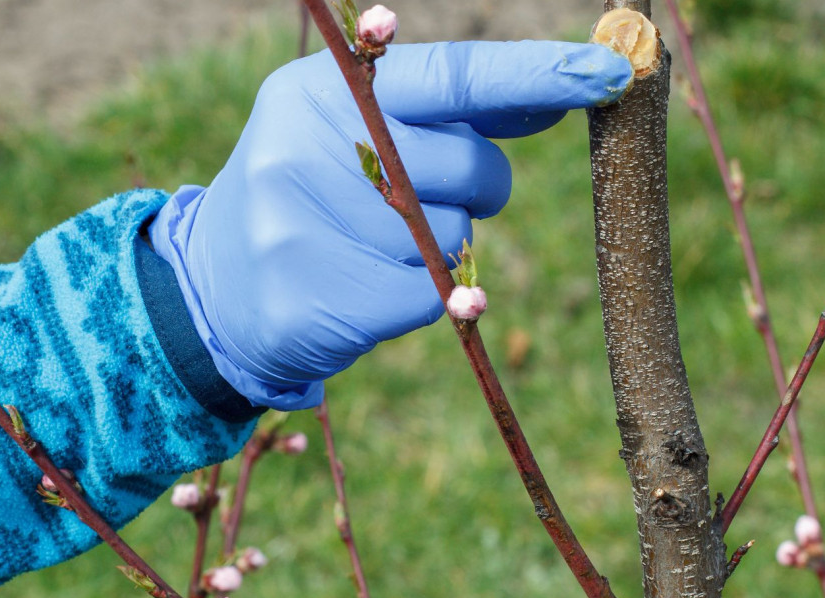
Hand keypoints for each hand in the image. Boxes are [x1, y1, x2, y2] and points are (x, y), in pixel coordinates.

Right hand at [150, 40, 631, 409]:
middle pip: (467, 166)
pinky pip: (427, 299)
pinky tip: (365, 287)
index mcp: (322, 90)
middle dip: (477, 186)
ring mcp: (298, 224)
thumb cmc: (316, 195)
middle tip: (425, 198)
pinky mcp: (310, 298)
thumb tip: (553, 97)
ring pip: (451, 238)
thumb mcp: (361, 132)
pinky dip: (419, 298)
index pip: (451, 75)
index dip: (536, 75)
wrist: (216, 289)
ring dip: (440, 248)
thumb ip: (451, 114)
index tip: (608, 71)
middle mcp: (303, 144)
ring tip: (371, 244)